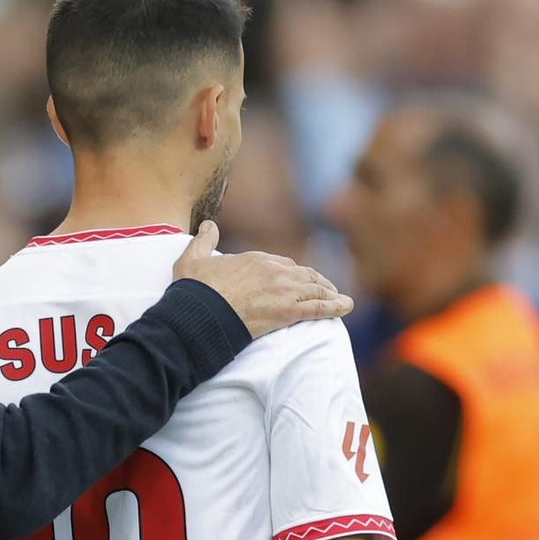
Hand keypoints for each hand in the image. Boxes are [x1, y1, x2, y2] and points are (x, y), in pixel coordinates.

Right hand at [172, 220, 352, 336]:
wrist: (200, 314)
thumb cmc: (194, 291)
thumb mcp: (192, 260)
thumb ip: (203, 241)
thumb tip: (207, 225)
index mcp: (255, 259)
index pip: (282, 264)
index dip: (292, 273)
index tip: (297, 280)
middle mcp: (274, 271)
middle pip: (303, 275)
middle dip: (316, 282)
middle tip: (326, 289)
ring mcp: (283, 290)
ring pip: (315, 289)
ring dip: (329, 293)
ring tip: (339, 299)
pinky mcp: (287, 311)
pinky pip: (318, 307)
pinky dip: (335, 307)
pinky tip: (346, 307)